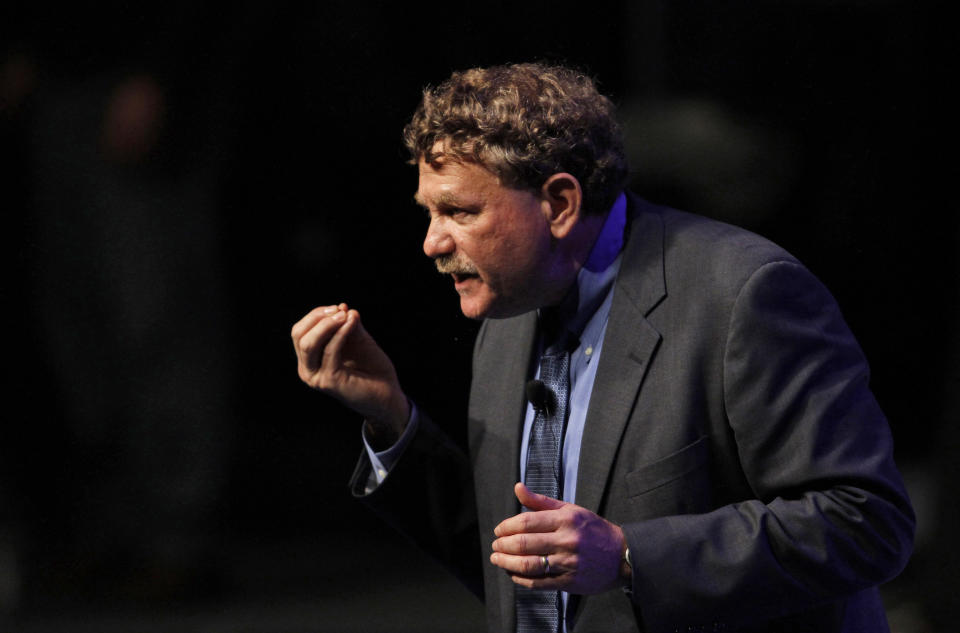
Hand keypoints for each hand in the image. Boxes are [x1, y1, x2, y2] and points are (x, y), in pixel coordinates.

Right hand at [291, 304, 408, 442]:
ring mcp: (316, 377)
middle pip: (299, 335)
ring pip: (308, 344)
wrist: (387, 393)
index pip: (300, 331)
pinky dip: (341, 333)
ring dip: (327, 324)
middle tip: (340, 309)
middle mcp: (307, 369)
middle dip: (318, 317)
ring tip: (345, 314)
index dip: (316, 315)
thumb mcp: (358, 339)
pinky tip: (351, 322)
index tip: (338, 307)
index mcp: (309, 359)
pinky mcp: (330, 382)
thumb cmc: (371, 367)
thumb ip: (348, 324)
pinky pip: (330, 351)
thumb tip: (342, 306)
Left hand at [490, 482, 629, 594]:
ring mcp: (568, 563)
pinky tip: (513, 574)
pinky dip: (520, 579)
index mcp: (566, 519)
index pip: (526, 522)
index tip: (498, 530)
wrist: (621, 556)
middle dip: (503, 545)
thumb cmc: (592, 530)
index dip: (506, 526)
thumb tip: (517, 487)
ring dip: (506, 563)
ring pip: (528, 565)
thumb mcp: (570, 509)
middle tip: (495, 546)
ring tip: (497, 559)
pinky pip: (538, 583)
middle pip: (524, 544)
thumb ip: (540, 501)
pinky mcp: (569, 582)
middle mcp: (567, 540)